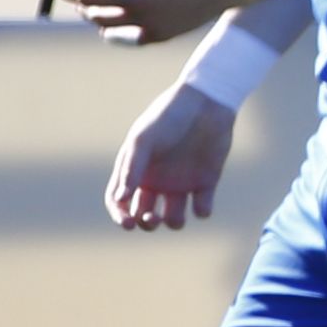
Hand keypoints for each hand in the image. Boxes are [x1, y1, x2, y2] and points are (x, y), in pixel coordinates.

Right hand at [107, 85, 240, 230]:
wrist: (206, 103)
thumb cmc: (168, 117)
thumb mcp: (144, 141)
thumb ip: (131, 169)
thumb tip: (120, 199)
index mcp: (136, 171)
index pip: (120, 202)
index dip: (120, 216)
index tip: (128, 224)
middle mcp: (156, 181)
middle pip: (145, 216)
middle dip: (147, 223)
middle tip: (152, 217)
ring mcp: (181, 183)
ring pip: (173, 218)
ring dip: (172, 222)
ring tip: (173, 215)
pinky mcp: (206, 182)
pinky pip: (202, 209)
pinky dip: (201, 211)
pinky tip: (200, 202)